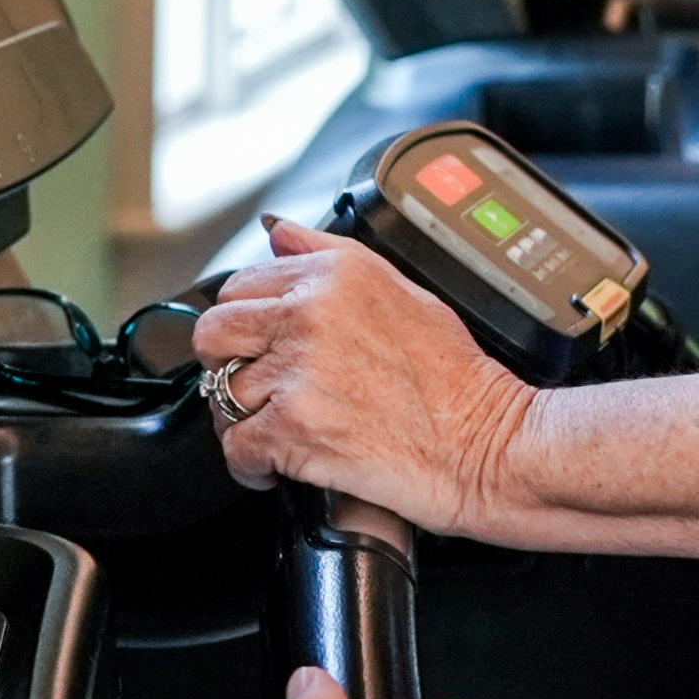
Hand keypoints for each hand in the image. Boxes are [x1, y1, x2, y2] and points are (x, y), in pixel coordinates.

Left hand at [192, 218, 536, 534]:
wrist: (485, 443)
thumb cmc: (455, 377)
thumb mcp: (401, 288)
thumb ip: (327, 255)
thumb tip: (278, 232)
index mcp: (332, 275)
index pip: (239, 285)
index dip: (246, 323)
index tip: (260, 347)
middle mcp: (308, 314)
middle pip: (213, 332)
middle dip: (225, 363)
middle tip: (255, 388)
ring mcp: (297, 371)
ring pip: (220, 394)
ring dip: (241, 420)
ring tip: (278, 431)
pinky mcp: (293, 427)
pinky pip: (236, 447)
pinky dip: (252, 466)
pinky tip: (280, 465)